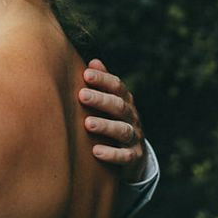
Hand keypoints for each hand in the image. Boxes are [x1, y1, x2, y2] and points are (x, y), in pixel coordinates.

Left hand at [79, 58, 146, 182]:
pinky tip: (96, 151)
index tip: (86, 74)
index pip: (117, 86)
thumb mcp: (109, 100)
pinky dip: (112, 154)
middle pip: (119, 106)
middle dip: (101, 100)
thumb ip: (102, 82)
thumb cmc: (112, 118)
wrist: (132, 153)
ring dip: (105, 126)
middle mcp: (132, 116)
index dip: (103, 79)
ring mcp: (135, 137)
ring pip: (122, 130)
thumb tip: (93, 61)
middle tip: (82, 95)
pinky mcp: (134, 156)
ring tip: (88, 123)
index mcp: (124, 100)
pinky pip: (125, 156)